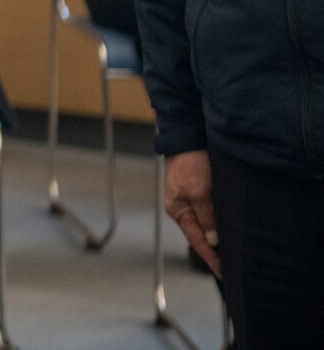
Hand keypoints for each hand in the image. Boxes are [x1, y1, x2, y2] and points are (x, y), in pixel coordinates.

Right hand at [165, 150, 221, 277]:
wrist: (188, 138)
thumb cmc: (190, 163)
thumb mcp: (199, 192)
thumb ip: (207, 217)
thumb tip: (213, 241)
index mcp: (179, 211)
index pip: (197, 241)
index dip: (211, 258)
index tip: (224, 273)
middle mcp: (184, 208)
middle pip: (202, 235)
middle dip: (216, 250)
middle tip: (233, 266)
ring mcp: (192, 200)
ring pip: (208, 224)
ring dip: (219, 236)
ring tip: (234, 250)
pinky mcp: (200, 192)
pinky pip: (211, 213)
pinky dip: (220, 222)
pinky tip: (230, 227)